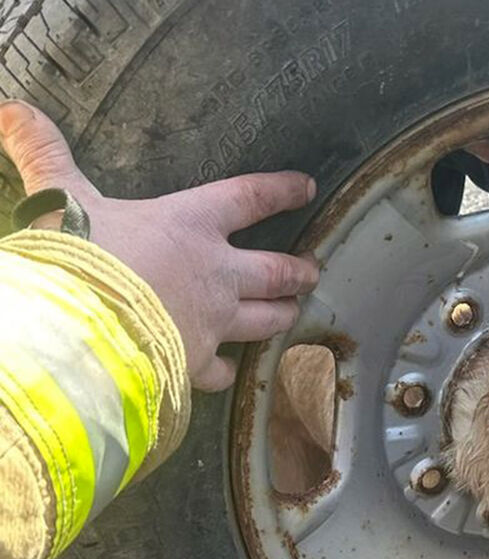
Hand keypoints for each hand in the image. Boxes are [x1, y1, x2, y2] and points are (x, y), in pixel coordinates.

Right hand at [0, 100, 319, 390]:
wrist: (77, 332)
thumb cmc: (76, 258)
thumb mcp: (59, 198)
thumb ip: (45, 155)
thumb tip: (13, 108)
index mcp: (190, 224)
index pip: (250, 198)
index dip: (281, 190)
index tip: (307, 187)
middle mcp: (215, 273)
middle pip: (275, 270)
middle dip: (298, 270)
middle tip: (313, 270)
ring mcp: (212, 322)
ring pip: (265, 320)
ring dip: (282, 315)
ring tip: (293, 312)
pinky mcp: (196, 363)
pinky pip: (221, 369)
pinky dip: (227, 371)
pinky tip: (228, 373)